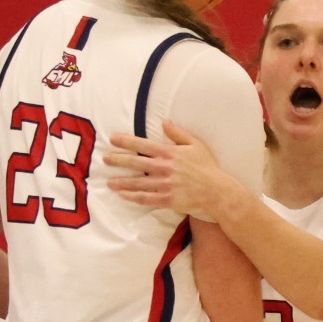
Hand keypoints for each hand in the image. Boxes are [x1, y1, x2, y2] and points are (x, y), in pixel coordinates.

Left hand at [104, 120, 235, 221]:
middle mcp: (163, 168)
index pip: (142, 145)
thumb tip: (164, 122)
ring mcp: (164, 185)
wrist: (217, 191)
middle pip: (135, 163)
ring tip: (109, 182)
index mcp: (169, 153)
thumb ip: (178, 133)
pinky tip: (123, 196)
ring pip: (137, 183)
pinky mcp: (167, 199)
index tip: (112, 139)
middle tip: (105, 159)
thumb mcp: (195, 144)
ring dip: (122, 182)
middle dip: (118, 160)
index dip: (126, 141)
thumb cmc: (207, 167)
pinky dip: (133, 197)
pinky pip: (146, 199)